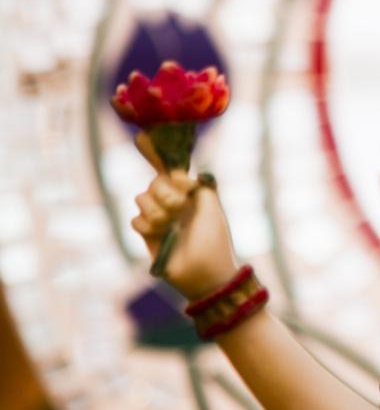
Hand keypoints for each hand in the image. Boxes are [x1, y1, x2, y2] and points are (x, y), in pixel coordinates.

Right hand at [129, 132, 237, 297]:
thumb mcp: (212, 207)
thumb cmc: (214, 240)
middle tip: (179, 206)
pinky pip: (135, 219)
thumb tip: (180, 173)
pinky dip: (148, 225)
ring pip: (141, 198)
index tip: (143, 137)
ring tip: (171, 224)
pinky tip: (160, 234)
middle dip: (165, 192)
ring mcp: (159, 217)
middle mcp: (172, 201)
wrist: (206, 272)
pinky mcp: (147, 234)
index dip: (155, 152)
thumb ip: (199, 185)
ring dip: (157, 210)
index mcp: (189, 192)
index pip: (169, 168)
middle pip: (154, 182)